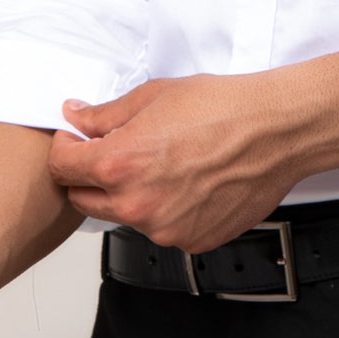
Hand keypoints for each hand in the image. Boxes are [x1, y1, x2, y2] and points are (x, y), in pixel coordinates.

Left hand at [47, 72, 320, 252]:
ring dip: (131, 194)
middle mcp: (138, 204)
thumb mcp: (153, 96)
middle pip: (84, 200)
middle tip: (117, 150)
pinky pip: (163, 228)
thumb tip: (76, 117)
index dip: (65, 149)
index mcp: (120, 164)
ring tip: (167, 163)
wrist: (276, 130)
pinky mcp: (192, 241)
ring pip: (126, 215)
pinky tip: (189, 182)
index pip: (62, 168)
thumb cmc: (224, 108)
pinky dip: (167, 210)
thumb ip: (105, 114)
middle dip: (90, 175)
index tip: (75, 140)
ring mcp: (165, 229)